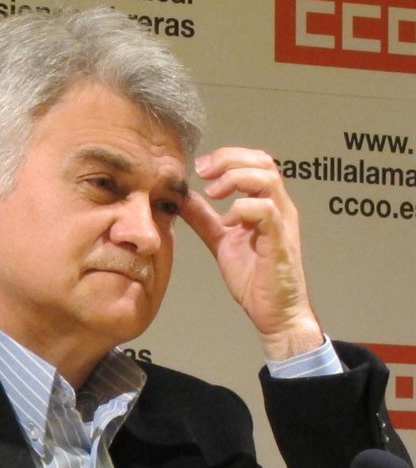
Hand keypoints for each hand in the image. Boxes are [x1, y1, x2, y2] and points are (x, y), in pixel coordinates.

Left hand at [180, 147, 323, 360]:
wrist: (273, 311)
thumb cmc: (254, 277)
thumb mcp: (221, 241)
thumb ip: (205, 219)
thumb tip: (184, 199)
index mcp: (267, 204)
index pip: (255, 162)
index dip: (227, 157)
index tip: (199, 167)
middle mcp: (279, 207)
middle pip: (263, 161)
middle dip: (229, 159)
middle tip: (202, 170)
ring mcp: (282, 222)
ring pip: (267, 179)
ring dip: (235, 179)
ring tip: (212, 193)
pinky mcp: (280, 240)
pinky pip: (267, 210)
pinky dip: (242, 209)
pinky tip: (227, 223)